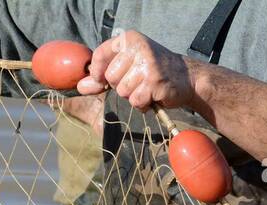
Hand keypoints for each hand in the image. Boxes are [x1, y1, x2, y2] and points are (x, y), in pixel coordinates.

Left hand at [77, 31, 194, 111]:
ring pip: (122, 91)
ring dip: (133, 96)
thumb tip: (80, 87)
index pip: (100, 55)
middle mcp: (138, 47)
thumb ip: (102, 77)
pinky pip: (135, 101)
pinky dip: (143, 104)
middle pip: (110, 78)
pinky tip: (153, 95)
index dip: (97, 72)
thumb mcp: (127, 66)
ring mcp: (147, 64)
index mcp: (129, 38)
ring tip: (147, 87)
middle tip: (138, 80)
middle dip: (120, 85)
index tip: (102, 80)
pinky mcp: (154, 81)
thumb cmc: (153, 71)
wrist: (187, 77)